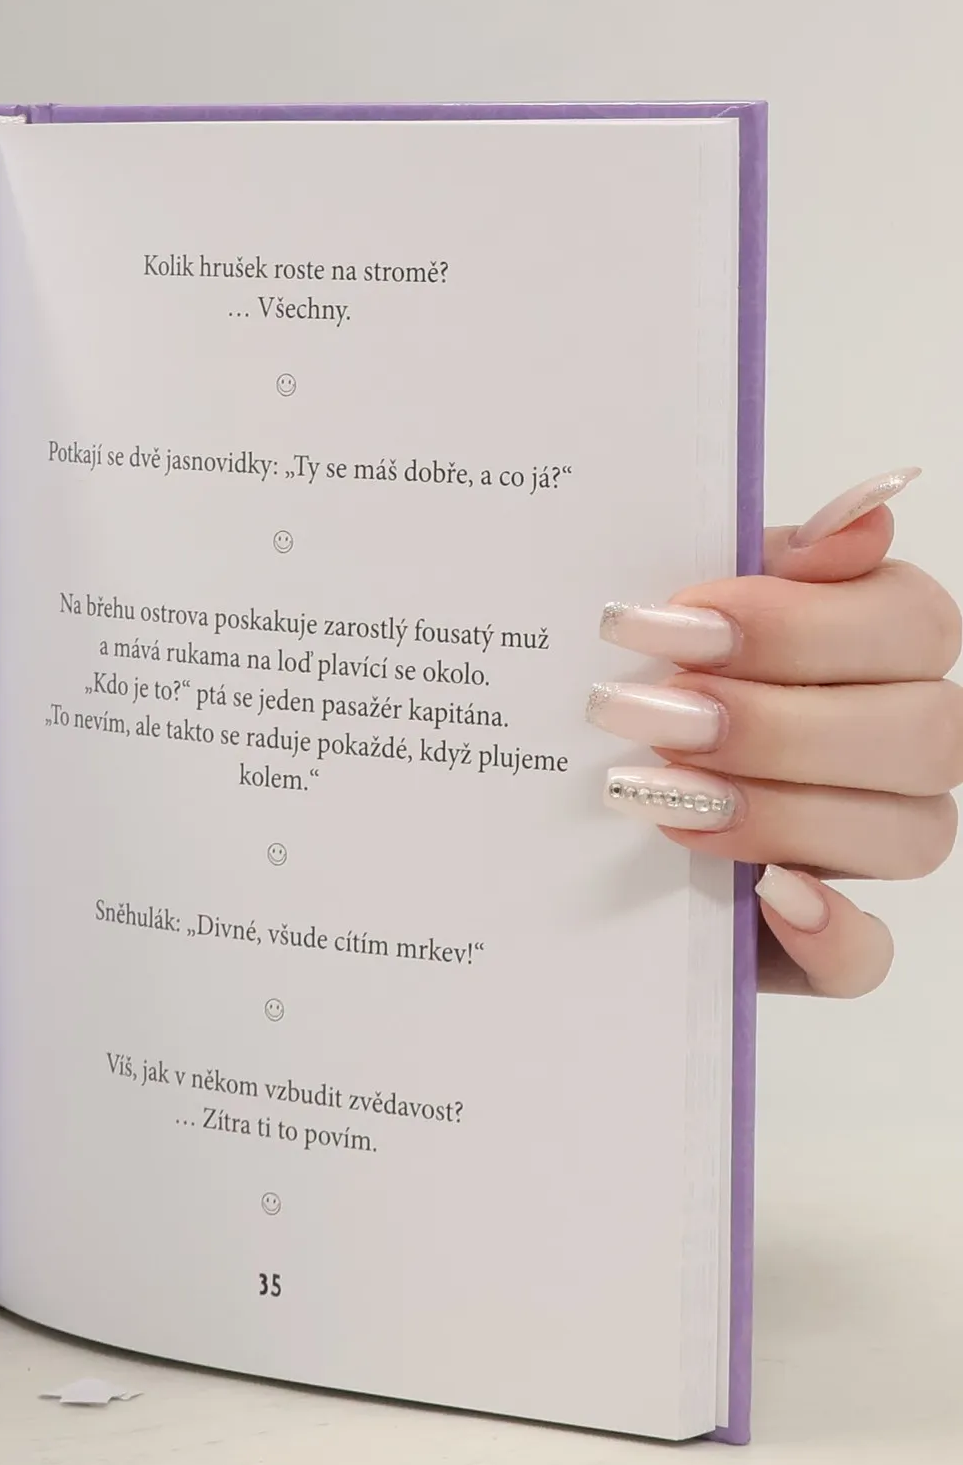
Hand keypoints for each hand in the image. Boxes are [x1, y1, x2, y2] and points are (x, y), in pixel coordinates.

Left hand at [593, 469, 959, 996]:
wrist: (541, 805)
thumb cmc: (632, 676)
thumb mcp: (676, 607)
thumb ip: (762, 555)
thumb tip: (867, 509)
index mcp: (873, 648)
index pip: (910, 624)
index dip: (797, 625)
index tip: (676, 623)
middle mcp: (896, 747)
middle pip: (924, 733)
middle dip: (774, 721)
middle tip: (642, 712)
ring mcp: (866, 848)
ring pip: (907, 836)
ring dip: (780, 811)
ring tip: (654, 793)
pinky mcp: (818, 943)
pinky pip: (867, 955)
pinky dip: (826, 931)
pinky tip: (765, 897)